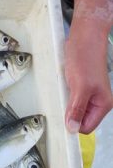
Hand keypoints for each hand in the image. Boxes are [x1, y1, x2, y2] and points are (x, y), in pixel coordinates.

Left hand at [64, 0, 112, 134]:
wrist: (83, 38)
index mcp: (103, 105)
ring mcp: (88, 94)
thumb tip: (72, 128)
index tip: (66, 113)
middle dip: (70, 109)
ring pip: (73, 108)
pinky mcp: (79, 86)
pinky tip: (66, 81)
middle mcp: (97, 101)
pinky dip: (64, 91)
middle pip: (79, 118)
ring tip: (68, 85)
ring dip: (66, 99)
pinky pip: (69, 96)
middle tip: (68, 93)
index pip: (86, 127)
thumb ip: (77, 109)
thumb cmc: (86, 58)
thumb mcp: (80, 87)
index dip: (74, 123)